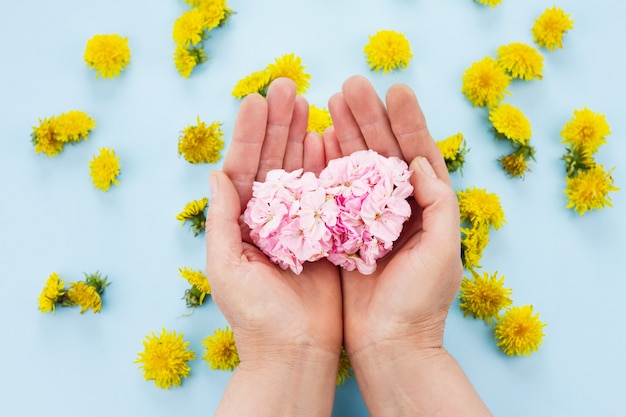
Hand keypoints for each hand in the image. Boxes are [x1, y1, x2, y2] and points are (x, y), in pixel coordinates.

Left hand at [206, 79, 341, 415]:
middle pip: (273, 159)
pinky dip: (325, 164)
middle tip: (287, 85)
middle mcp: (270, 216)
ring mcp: (299, 221)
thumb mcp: (225, 266)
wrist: (296, 349)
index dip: (249, 132)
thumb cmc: (254, 314)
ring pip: (299, 169)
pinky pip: (325, 191)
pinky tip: (327, 138)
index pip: (244, 166)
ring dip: (301, 134)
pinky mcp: (325, 232)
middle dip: (278, 122)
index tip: (256, 98)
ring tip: (308, 102)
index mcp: (241, 220)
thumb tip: (216, 173)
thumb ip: (221, 219)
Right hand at [325, 76, 490, 416]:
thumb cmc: (421, 303)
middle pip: (384, 152)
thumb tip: (419, 161)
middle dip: (368, 118)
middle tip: (350, 86)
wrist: (388, 345)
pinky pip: (335, 192)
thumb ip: (438, 204)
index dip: (408, 121)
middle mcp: (399, 207)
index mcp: (428, 208)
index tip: (394, 90)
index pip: (418, 153)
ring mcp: (369, 217)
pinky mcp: (345, 232)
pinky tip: (315, 142)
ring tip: (330, 102)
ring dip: (345, 134)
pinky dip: (327, 166)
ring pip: (357, 166)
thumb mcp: (443, 252)